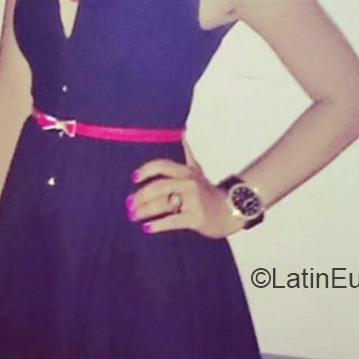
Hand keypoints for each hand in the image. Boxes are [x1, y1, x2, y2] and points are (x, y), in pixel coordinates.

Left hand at [129, 154, 243, 238]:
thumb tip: (181, 131)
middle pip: (159, 186)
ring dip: (144, 211)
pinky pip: (172, 221)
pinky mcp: (196, 218)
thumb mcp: (197, 170)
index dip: (146, 170)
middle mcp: (190, 183)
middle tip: (128, 204)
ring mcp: (194, 200)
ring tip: (133, 216)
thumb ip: (186, 153)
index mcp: (186, 171)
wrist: (229, 211)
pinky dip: (158, 225)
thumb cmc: (207, 192)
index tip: (133, 178)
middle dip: (140, 195)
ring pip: (163, 204)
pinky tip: (147, 228)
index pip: (163, 165)